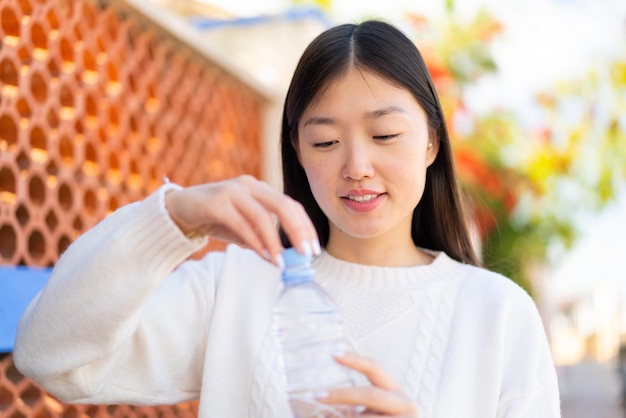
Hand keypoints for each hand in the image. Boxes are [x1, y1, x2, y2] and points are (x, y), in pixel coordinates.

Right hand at [165, 175, 319, 265]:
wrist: (178, 209)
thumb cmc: (214, 219)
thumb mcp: (242, 229)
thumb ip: (261, 238)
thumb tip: (282, 258)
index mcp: (260, 189)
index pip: (291, 205)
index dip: (305, 226)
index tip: (314, 249)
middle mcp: (249, 185)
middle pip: (283, 205)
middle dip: (298, 231)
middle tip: (307, 254)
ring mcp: (232, 191)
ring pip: (262, 216)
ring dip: (274, 241)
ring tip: (281, 262)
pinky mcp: (216, 202)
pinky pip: (241, 223)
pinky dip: (254, 241)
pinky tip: (263, 255)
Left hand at [318, 352, 418, 416]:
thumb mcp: (371, 410)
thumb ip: (352, 403)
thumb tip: (319, 396)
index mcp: (394, 391)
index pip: (374, 368)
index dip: (354, 360)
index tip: (332, 353)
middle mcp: (405, 404)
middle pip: (370, 394)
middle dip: (341, 395)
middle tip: (318, 395)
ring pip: (365, 417)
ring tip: (325, 417)